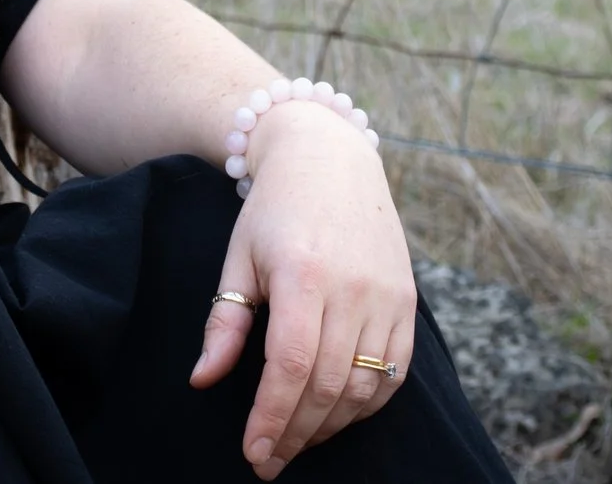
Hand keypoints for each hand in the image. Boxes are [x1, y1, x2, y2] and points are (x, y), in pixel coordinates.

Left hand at [188, 99, 415, 478]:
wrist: (330, 158)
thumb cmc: (275, 209)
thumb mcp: (239, 258)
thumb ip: (225, 322)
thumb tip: (203, 378)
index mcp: (304, 274)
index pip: (290, 366)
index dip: (272, 418)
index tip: (253, 452)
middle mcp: (353, 288)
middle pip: (327, 385)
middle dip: (295, 433)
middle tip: (268, 459)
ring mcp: (387, 295)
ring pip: (364, 385)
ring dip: (329, 425)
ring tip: (296, 440)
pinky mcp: (408, 301)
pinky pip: (395, 371)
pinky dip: (367, 403)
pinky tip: (337, 415)